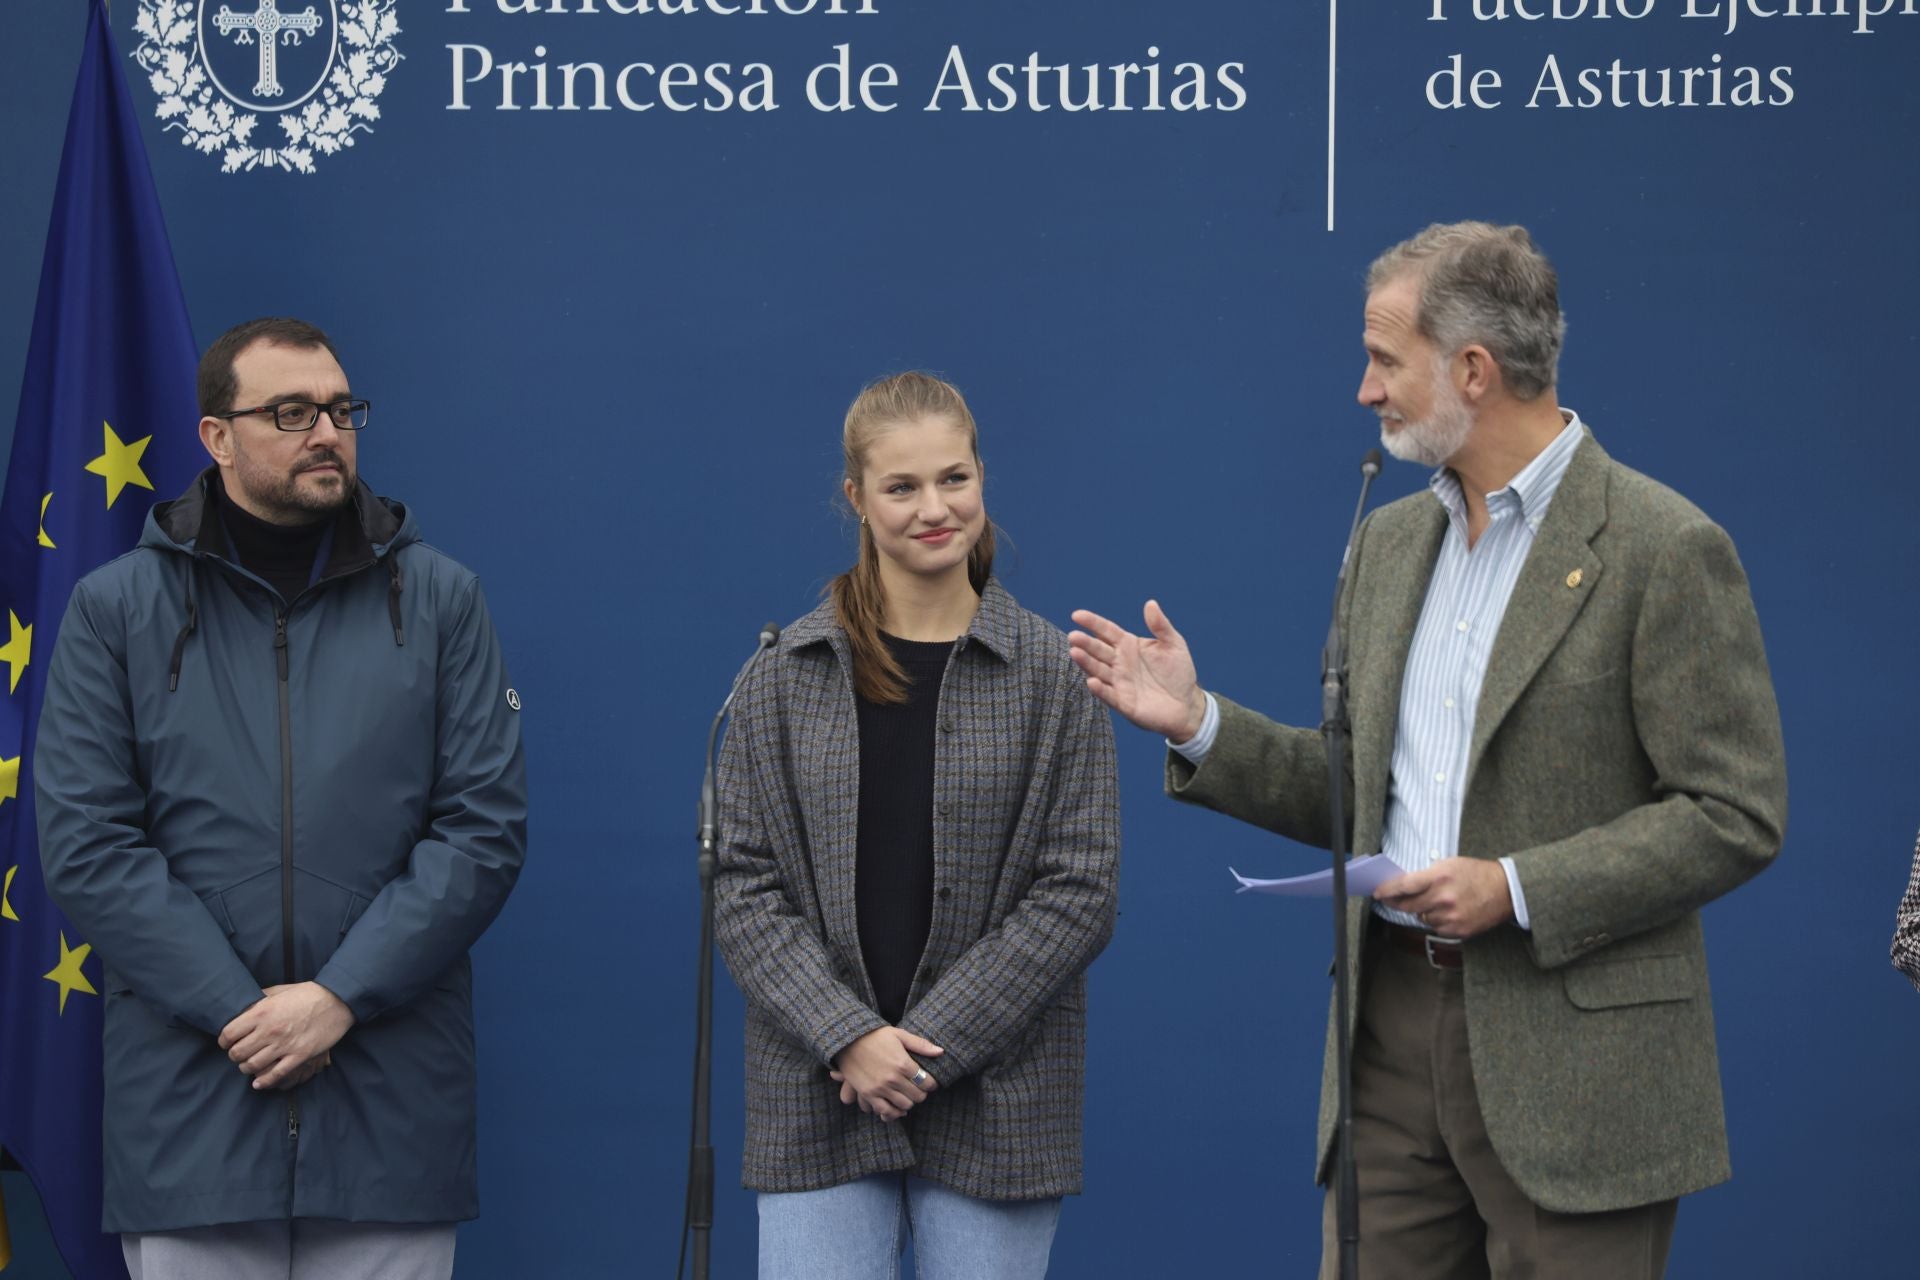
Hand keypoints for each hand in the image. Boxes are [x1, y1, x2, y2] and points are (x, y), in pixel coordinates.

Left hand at [218, 982, 355, 1090]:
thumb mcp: (281, 990)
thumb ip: (261, 997)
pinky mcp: (299, 1056)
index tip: (227, 1042)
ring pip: (253, 1066)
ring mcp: (284, 1045)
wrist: (338, 1000)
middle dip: (235, 1056)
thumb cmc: (309, 993)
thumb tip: (246, 1004)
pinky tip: (259, 1082)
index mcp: (262, 1012)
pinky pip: (275, 1075)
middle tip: (239, 1054)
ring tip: (249, 1065)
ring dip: (247, 1068)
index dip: (224, 1041)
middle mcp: (269, 1031)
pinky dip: (263, 1082)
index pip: (229, 1034)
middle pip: (238, 1053)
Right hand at [829, 1027, 943, 1121]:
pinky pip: (885, 1111)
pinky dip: (894, 1112)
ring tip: (908, 1095)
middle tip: (920, 1089)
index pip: (927, 1082)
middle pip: (917, 1096)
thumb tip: (941, 1052)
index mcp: (902, 1063)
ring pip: (904, 1105)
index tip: (929, 1082)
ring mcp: (880, 1088)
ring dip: (909, 1102)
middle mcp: (893, 1078)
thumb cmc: (875, 1035)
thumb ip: (920, 1045)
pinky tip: (896, 1107)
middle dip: (922, 1094)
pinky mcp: (868, 1094)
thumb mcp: (899, 1035)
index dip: (931, 1084)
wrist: (847, 1040)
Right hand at [1068, 601, 1206, 741]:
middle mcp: (1119, 663)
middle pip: (1098, 650)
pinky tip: (1091, 681)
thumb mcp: (1174, 644)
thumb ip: (1161, 626)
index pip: (1107, 631)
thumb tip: (1150, 603)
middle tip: (1073, 636)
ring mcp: (1119, 682)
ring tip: (1075, 653)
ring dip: (1086, 663)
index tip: (1077, 615)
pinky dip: (1099, 689)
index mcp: (1128, 645)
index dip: (1092, 622)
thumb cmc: (1179, 672)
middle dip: (1085, 643)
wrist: (1187, 704)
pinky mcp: (1123, 702)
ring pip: (1098, 670)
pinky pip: (1108, 695)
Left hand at [1375, 858, 1513, 938]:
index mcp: (1439, 877)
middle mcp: (1443, 898)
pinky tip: (1447, 911)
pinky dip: (1436, 920)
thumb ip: (1426, 875)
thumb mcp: (1449, 864)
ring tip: (1436, 901)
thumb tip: (1403, 886)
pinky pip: (1436, 928)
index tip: (1377, 893)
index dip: (1387, 891)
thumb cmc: (1476, 873)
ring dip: (1422, 911)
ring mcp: (1450, 917)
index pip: (1404, 886)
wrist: (1505, 890)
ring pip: (1422, 918)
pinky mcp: (1458, 930)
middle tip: (1390, 900)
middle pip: (1408, 906)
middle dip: (1397, 903)